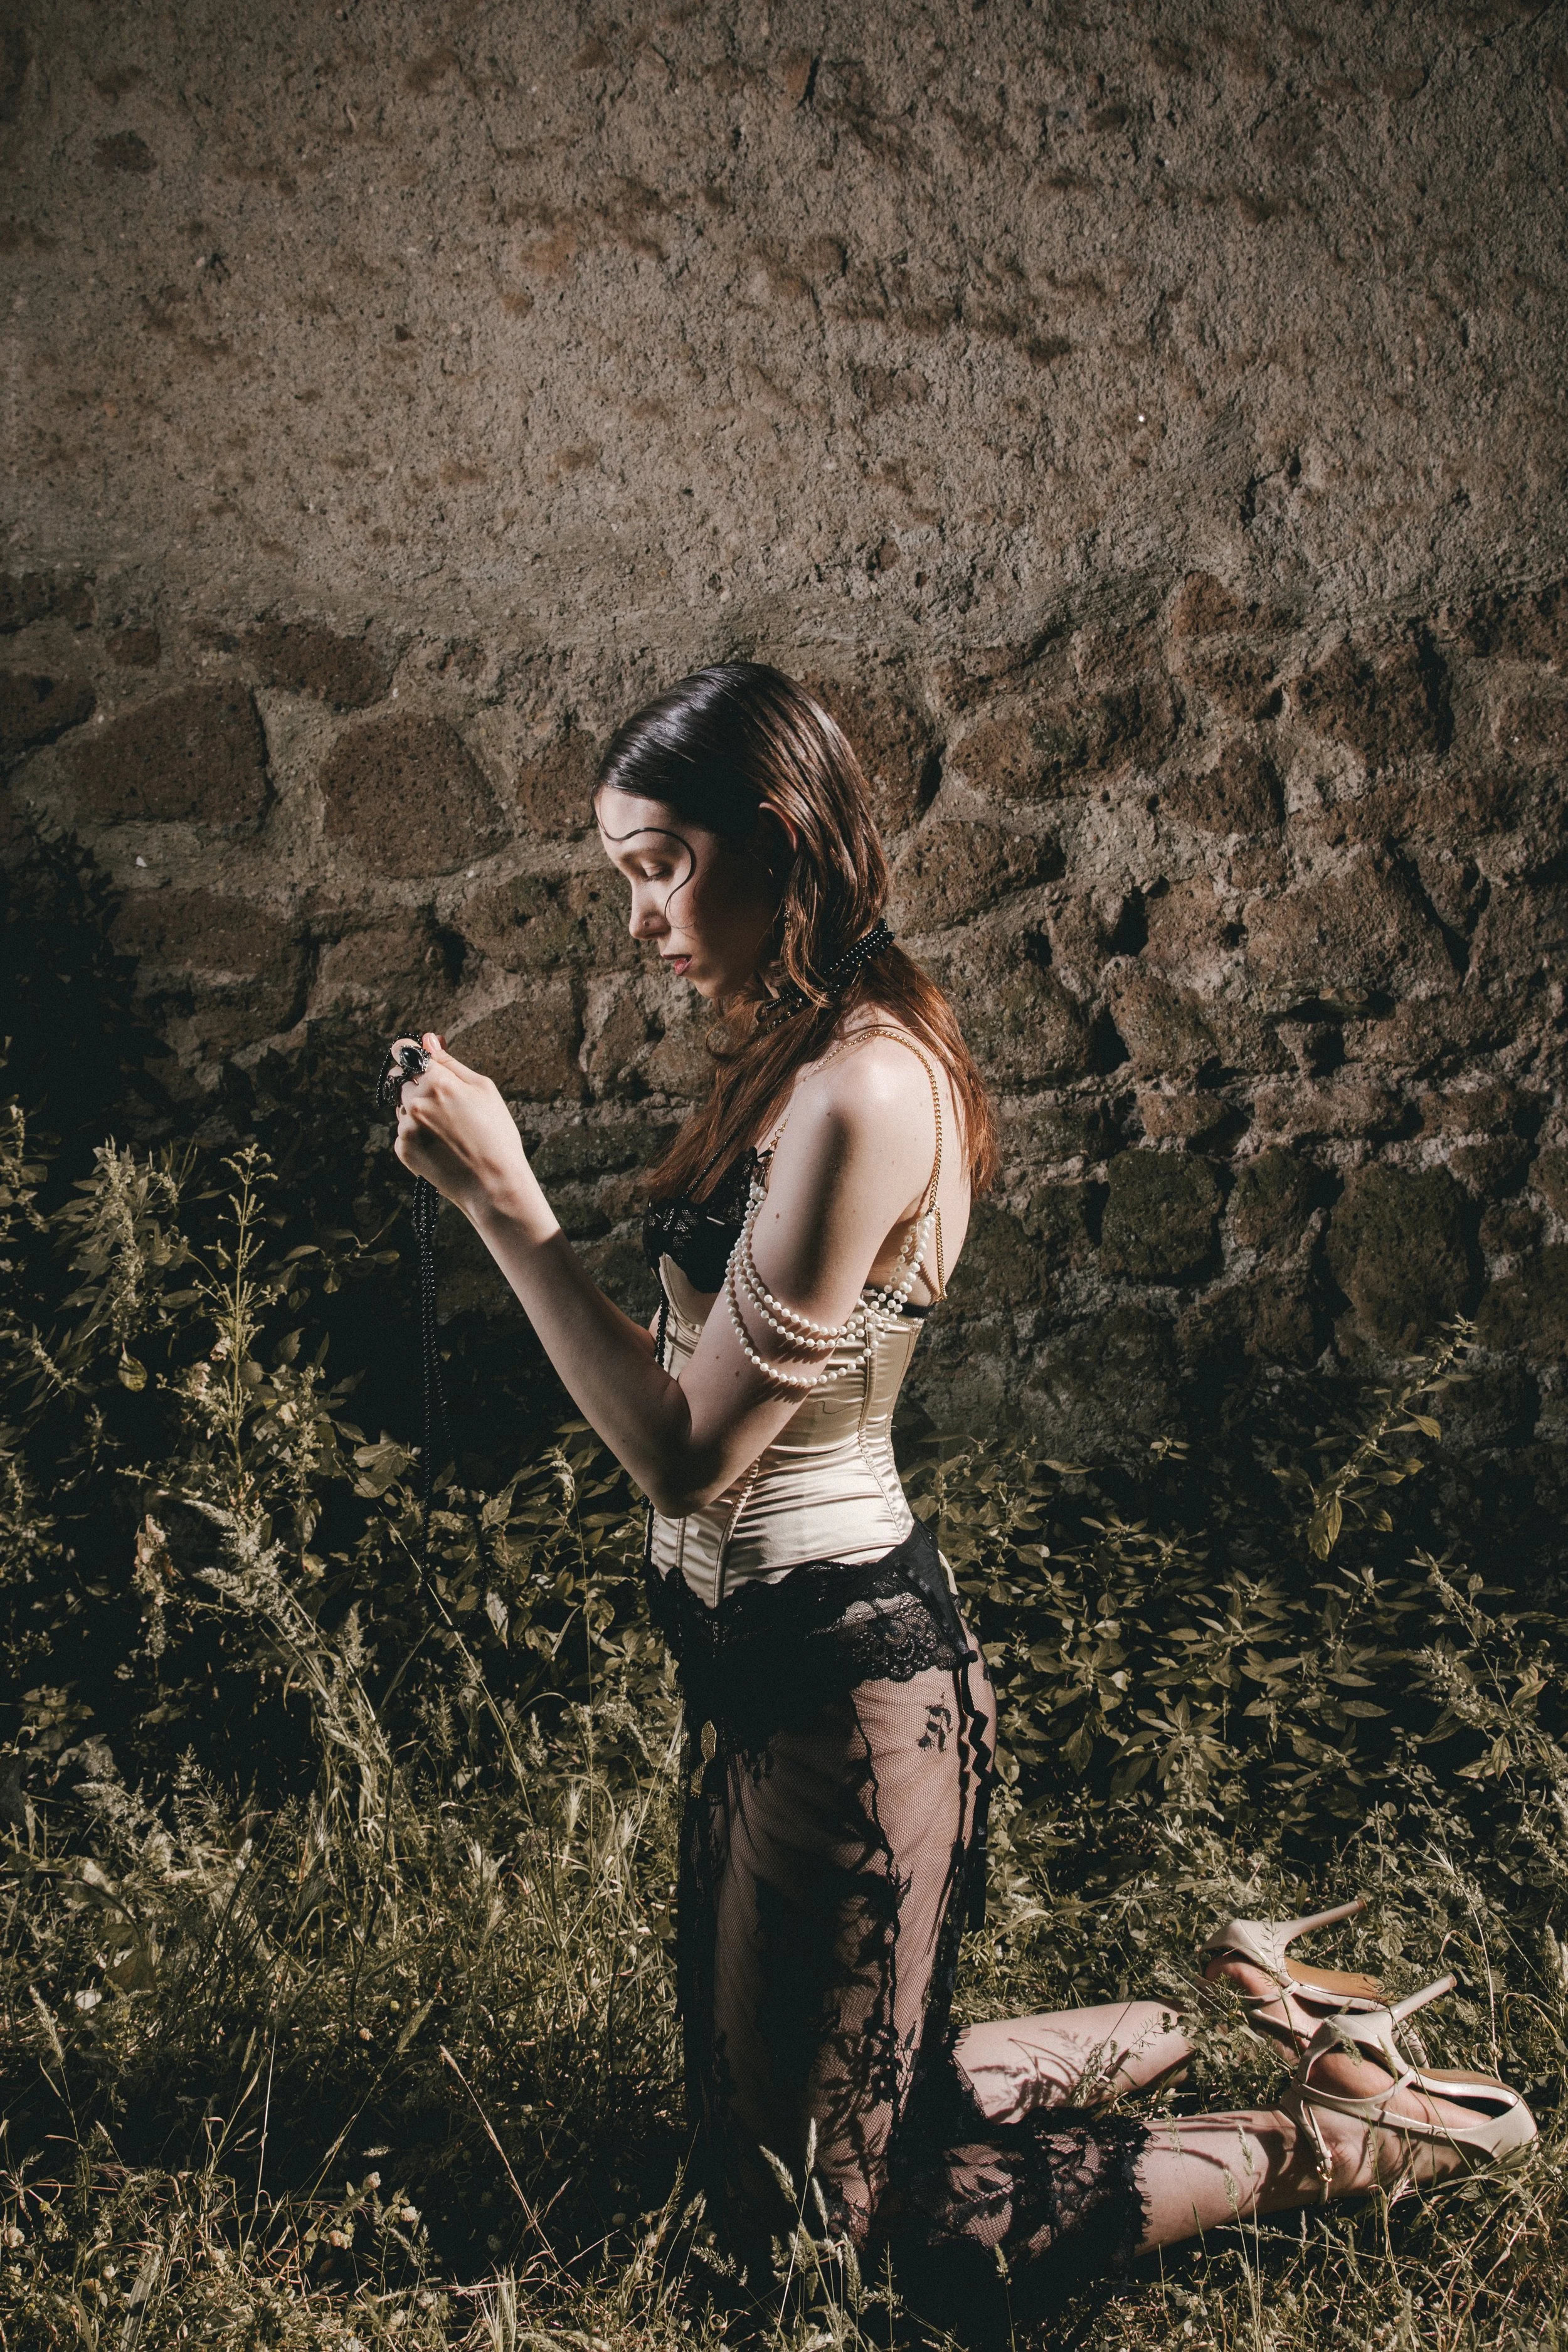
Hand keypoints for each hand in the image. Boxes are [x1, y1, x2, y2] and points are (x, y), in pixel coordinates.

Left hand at [389, 1033, 532, 1222]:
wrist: (493, 1184)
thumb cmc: (496, 1133)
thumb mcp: (483, 1089)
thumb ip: (450, 1063)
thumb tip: (428, 1040)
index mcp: (436, 1082)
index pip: (404, 1052)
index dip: (410, 1052)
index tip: (416, 1057)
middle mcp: (415, 1103)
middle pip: (400, 1080)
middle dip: (416, 1083)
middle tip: (443, 1101)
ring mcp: (406, 1128)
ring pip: (403, 1107)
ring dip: (418, 1110)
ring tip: (449, 1130)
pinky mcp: (403, 1150)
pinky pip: (405, 1132)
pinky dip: (419, 1134)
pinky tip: (443, 1146)